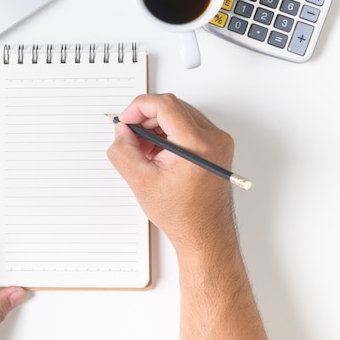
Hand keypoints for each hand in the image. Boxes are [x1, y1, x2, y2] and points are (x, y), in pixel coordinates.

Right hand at [107, 94, 266, 338]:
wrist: (205, 234)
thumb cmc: (182, 215)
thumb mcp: (141, 182)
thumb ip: (124, 151)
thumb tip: (122, 130)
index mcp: (198, 144)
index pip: (165, 105)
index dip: (139, 107)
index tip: (125, 121)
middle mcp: (214, 138)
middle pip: (173, 107)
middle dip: (146, 118)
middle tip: (129, 137)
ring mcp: (218, 142)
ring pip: (179, 115)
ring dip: (156, 126)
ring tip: (143, 150)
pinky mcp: (215, 147)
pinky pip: (188, 126)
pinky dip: (168, 133)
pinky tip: (156, 154)